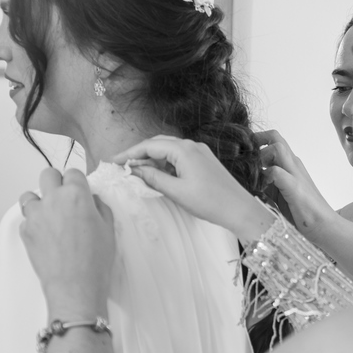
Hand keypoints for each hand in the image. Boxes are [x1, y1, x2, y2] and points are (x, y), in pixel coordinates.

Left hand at [19, 168, 115, 316]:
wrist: (75, 286)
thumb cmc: (95, 260)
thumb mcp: (108, 228)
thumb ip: (99, 207)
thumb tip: (91, 200)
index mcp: (77, 195)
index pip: (73, 172)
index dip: (77, 181)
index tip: (79, 189)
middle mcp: (53, 200)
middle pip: (47, 174)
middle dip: (56, 182)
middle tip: (63, 196)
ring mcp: (35, 216)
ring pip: (29, 195)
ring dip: (39, 201)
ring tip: (50, 214)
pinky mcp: (25, 231)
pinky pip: (26, 219)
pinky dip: (34, 222)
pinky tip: (46, 234)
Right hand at [111, 135, 270, 238]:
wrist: (239, 208)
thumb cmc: (209, 201)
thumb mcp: (176, 191)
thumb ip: (152, 178)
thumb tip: (133, 170)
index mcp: (184, 149)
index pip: (149, 145)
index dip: (129, 153)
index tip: (113, 161)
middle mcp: (192, 145)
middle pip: (158, 144)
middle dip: (139, 153)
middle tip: (122, 166)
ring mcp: (199, 151)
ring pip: (168, 150)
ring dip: (152, 158)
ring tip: (136, 172)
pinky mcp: (204, 160)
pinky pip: (179, 156)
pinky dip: (165, 163)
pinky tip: (157, 175)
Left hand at [254, 130, 341, 241]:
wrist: (325, 226)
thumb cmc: (302, 212)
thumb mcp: (279, 194)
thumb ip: (265, 184)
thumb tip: (245, 180)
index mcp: (291, 164)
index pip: (273, 140)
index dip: (256, 142)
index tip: (244, 155)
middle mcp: (294, 164)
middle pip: (275, 136)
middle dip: (255, 141)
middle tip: (245, 158)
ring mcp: (296, 174)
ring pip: (277, 148)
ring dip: (261, 156)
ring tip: (254, 173)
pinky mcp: (295, 187)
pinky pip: (276, 172)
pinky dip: (265, 176)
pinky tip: (261, 187)